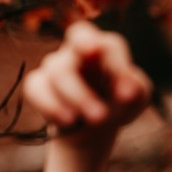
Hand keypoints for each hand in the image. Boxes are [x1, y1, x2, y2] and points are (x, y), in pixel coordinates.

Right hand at [23, 21, 152, 141]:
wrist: (96, 126)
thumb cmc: (119, 101)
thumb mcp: (137, 97)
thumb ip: (137, 88)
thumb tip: (128, 92)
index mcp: (105, 48)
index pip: (107, 44)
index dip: (117, 65)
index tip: (127, 95)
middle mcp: (77, 50)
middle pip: (76, 45)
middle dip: (92, 73)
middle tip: (101, 114)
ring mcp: (56, 65)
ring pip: (59, 71)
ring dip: (77, 98)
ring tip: (95, 120)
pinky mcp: (38, 83)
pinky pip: (35, 88)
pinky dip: (51, 106)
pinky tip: (68, 122)